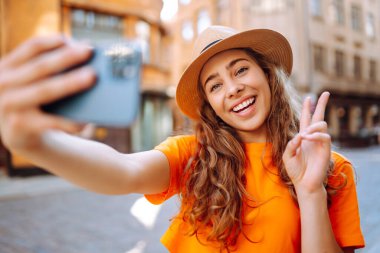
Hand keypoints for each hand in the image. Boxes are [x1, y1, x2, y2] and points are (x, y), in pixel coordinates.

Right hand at [0, 35, 95, 150]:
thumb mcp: (32, 80)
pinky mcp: (19, 125)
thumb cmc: (34, 100)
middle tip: (89, 51)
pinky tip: (86, 119)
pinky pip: (50, 121)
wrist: (18, 134)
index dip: (53, 42)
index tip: (74, 39)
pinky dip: (69, 120)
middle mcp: (3, 83)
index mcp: (7, 66)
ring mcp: (9, 104)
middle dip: (66, 57)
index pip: (31, 47)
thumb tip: (85, 49)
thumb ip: (50, 66)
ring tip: (91, 77)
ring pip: (44, 90)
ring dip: (69, 82)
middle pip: (40, 66)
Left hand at [282, 92, 331, 195]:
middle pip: (319, 117)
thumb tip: (300, 135)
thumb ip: (291, 144)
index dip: (307, 108)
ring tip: (305, 135)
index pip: (306, 119)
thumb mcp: (287, 155)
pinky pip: (324, 136)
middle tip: (326, 93)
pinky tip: (307, 138)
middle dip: (322, 104)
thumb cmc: (295, 170)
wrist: (303, 183)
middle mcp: (313, 138)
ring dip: (312, 126)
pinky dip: (315, 135)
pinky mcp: (326, 149)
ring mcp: (320, 143)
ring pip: (322, 125)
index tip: (309, 97)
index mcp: (303, 138)